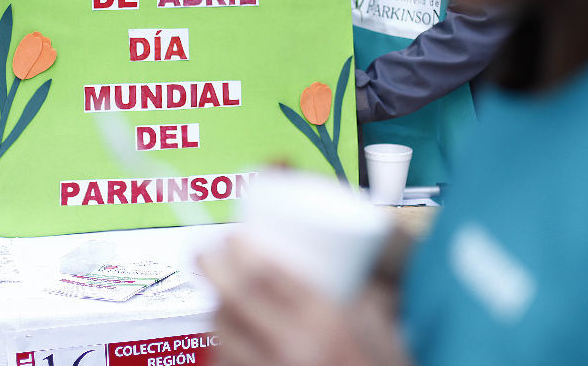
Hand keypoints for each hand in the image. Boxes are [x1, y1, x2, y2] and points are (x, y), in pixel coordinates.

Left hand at [198, 235, 410, 365]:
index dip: (239, 249)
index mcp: (326, 323)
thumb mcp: (381, 325)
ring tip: (221, 292)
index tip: (233, 234)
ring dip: (217, 306)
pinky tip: (229, 333)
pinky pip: (226, 363)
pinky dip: (223, 344)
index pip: (265, 275)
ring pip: (223, 334)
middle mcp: (292, 349)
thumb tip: (342, 254)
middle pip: (233, 299)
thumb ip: (360, 290)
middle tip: (207, 251)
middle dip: (213, 268)